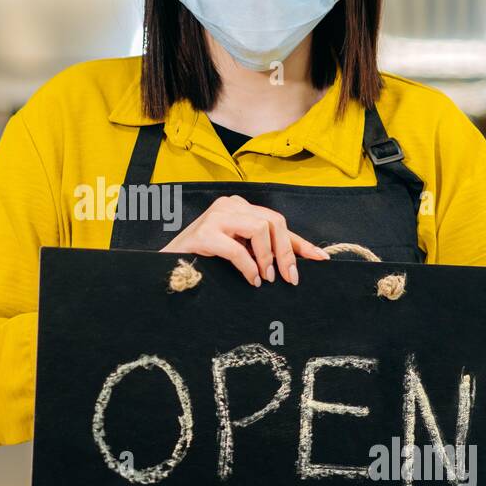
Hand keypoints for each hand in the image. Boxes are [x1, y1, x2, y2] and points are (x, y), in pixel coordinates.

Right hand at [160, 194, 328, 286]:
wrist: (166, 266)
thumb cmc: (203, 260)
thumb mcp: (238, 251)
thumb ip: (260, 251)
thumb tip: (293, 265)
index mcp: (239, 208)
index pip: (277, 222)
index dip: (300, 243)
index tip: (319, 259)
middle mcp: (229, 205)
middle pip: (273, 221)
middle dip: (286, 252)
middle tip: (289, 278)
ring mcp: (216, 216)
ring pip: (260, 228)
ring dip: (268, 257)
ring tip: (267, 278)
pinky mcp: (204, 233)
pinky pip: (237, 249)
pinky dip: (249, 267)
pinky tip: (252, 280)